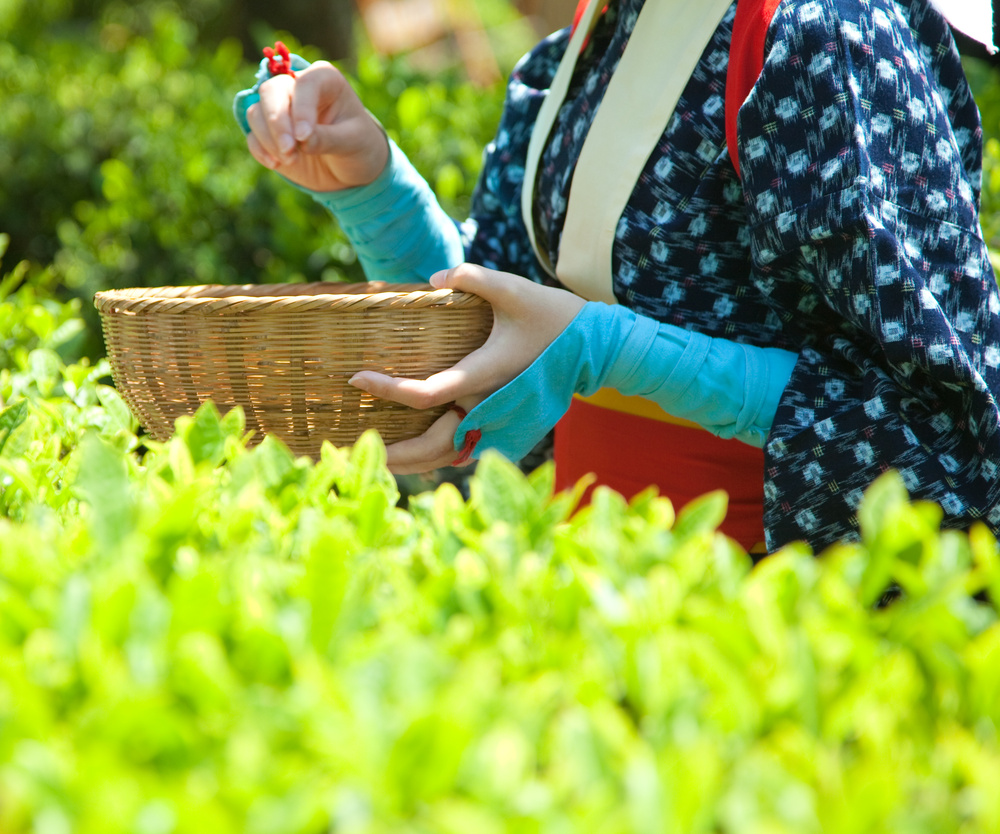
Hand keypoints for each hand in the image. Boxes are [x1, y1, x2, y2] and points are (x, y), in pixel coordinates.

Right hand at [244, 61, 388, 191]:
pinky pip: (253, 134)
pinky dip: (260, 149)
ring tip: (291, 160)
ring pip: (257, 111)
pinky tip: (275, 164)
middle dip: (277, 122)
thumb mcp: (353, 142)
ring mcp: (280, 108)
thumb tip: (302, 139)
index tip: (304, 137)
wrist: (350, 167)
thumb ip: (328, 138)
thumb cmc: (358, 146)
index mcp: (325, 79)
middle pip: (271, 91)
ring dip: (269, 138)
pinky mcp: (269, 131)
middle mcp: (298, 87)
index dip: (301, 108)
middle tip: (289, 150)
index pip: (305, 84)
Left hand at [348, 264, 586, 473]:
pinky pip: (464, 449)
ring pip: (448, 457)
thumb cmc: (552, 316)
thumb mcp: (513, 287)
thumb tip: (435, 279)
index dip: (388, 389)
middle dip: (392, 454)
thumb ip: (472, 277)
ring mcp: (501, 423)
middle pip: (432, 448)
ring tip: (378, 459)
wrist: (593, 348)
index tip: (357, 378)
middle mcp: (490, 407)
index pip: (426, 394)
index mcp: (485, 375)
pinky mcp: (507, 429)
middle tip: (350, 447)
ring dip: (412, 463)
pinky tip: (413, 450)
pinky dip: (436, 455)